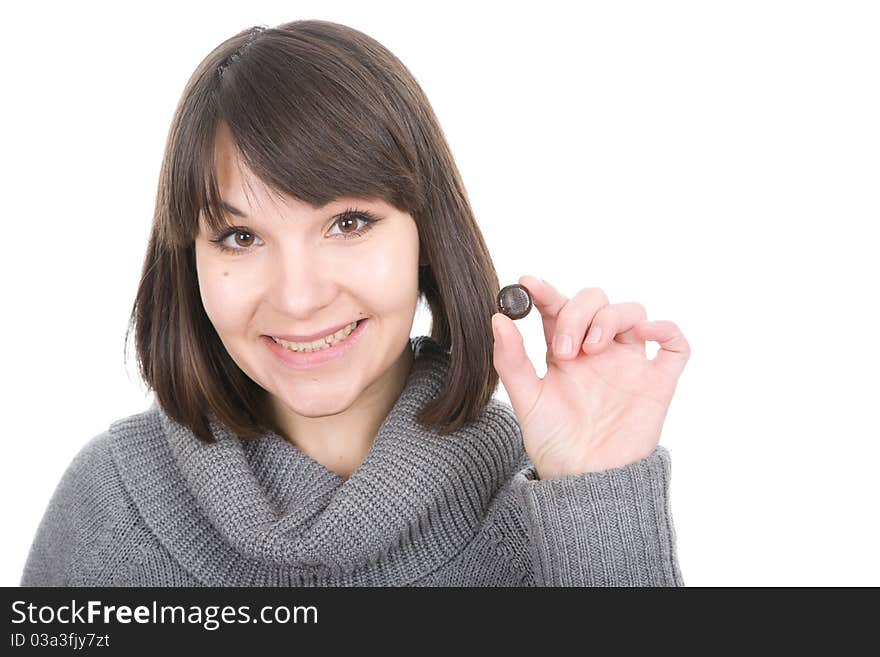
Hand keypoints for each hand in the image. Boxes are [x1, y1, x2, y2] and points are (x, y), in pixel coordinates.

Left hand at [491, 275, 690, 478]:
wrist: (584, 481)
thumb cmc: (554, 442)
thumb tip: (498, 317)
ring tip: (591, 350)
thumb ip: (511, 360)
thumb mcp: (526, 400)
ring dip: (610, 318)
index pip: (557, 307)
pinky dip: (664, 328)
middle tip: (564, 348)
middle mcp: (598, 351)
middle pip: (595, 301)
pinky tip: (644, 334)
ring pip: (632, 311)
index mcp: (564, 351)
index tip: (527, 284)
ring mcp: (629, 364)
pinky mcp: (657, 382)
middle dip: (578, 312)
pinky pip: (675, 344)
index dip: (544, 291)